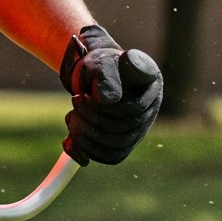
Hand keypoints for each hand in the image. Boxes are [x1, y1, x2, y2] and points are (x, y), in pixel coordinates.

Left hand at [59, 25, 162, 165]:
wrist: (97, 74)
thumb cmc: (101, 65)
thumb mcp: (102, 64)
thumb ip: (106, 76)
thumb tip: (107, 100)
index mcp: (151, 88)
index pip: (135, 109)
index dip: (105, 108)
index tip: (82, 95)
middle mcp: (149, 112)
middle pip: (126, 131)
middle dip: (92, 121)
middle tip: (73, 103)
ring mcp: (138, 129)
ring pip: (117, 147)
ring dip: (88, 137)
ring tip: (71, 117)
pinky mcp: (124, 143)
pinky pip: (110, 157)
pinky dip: (87, 151)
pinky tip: (70, 140)